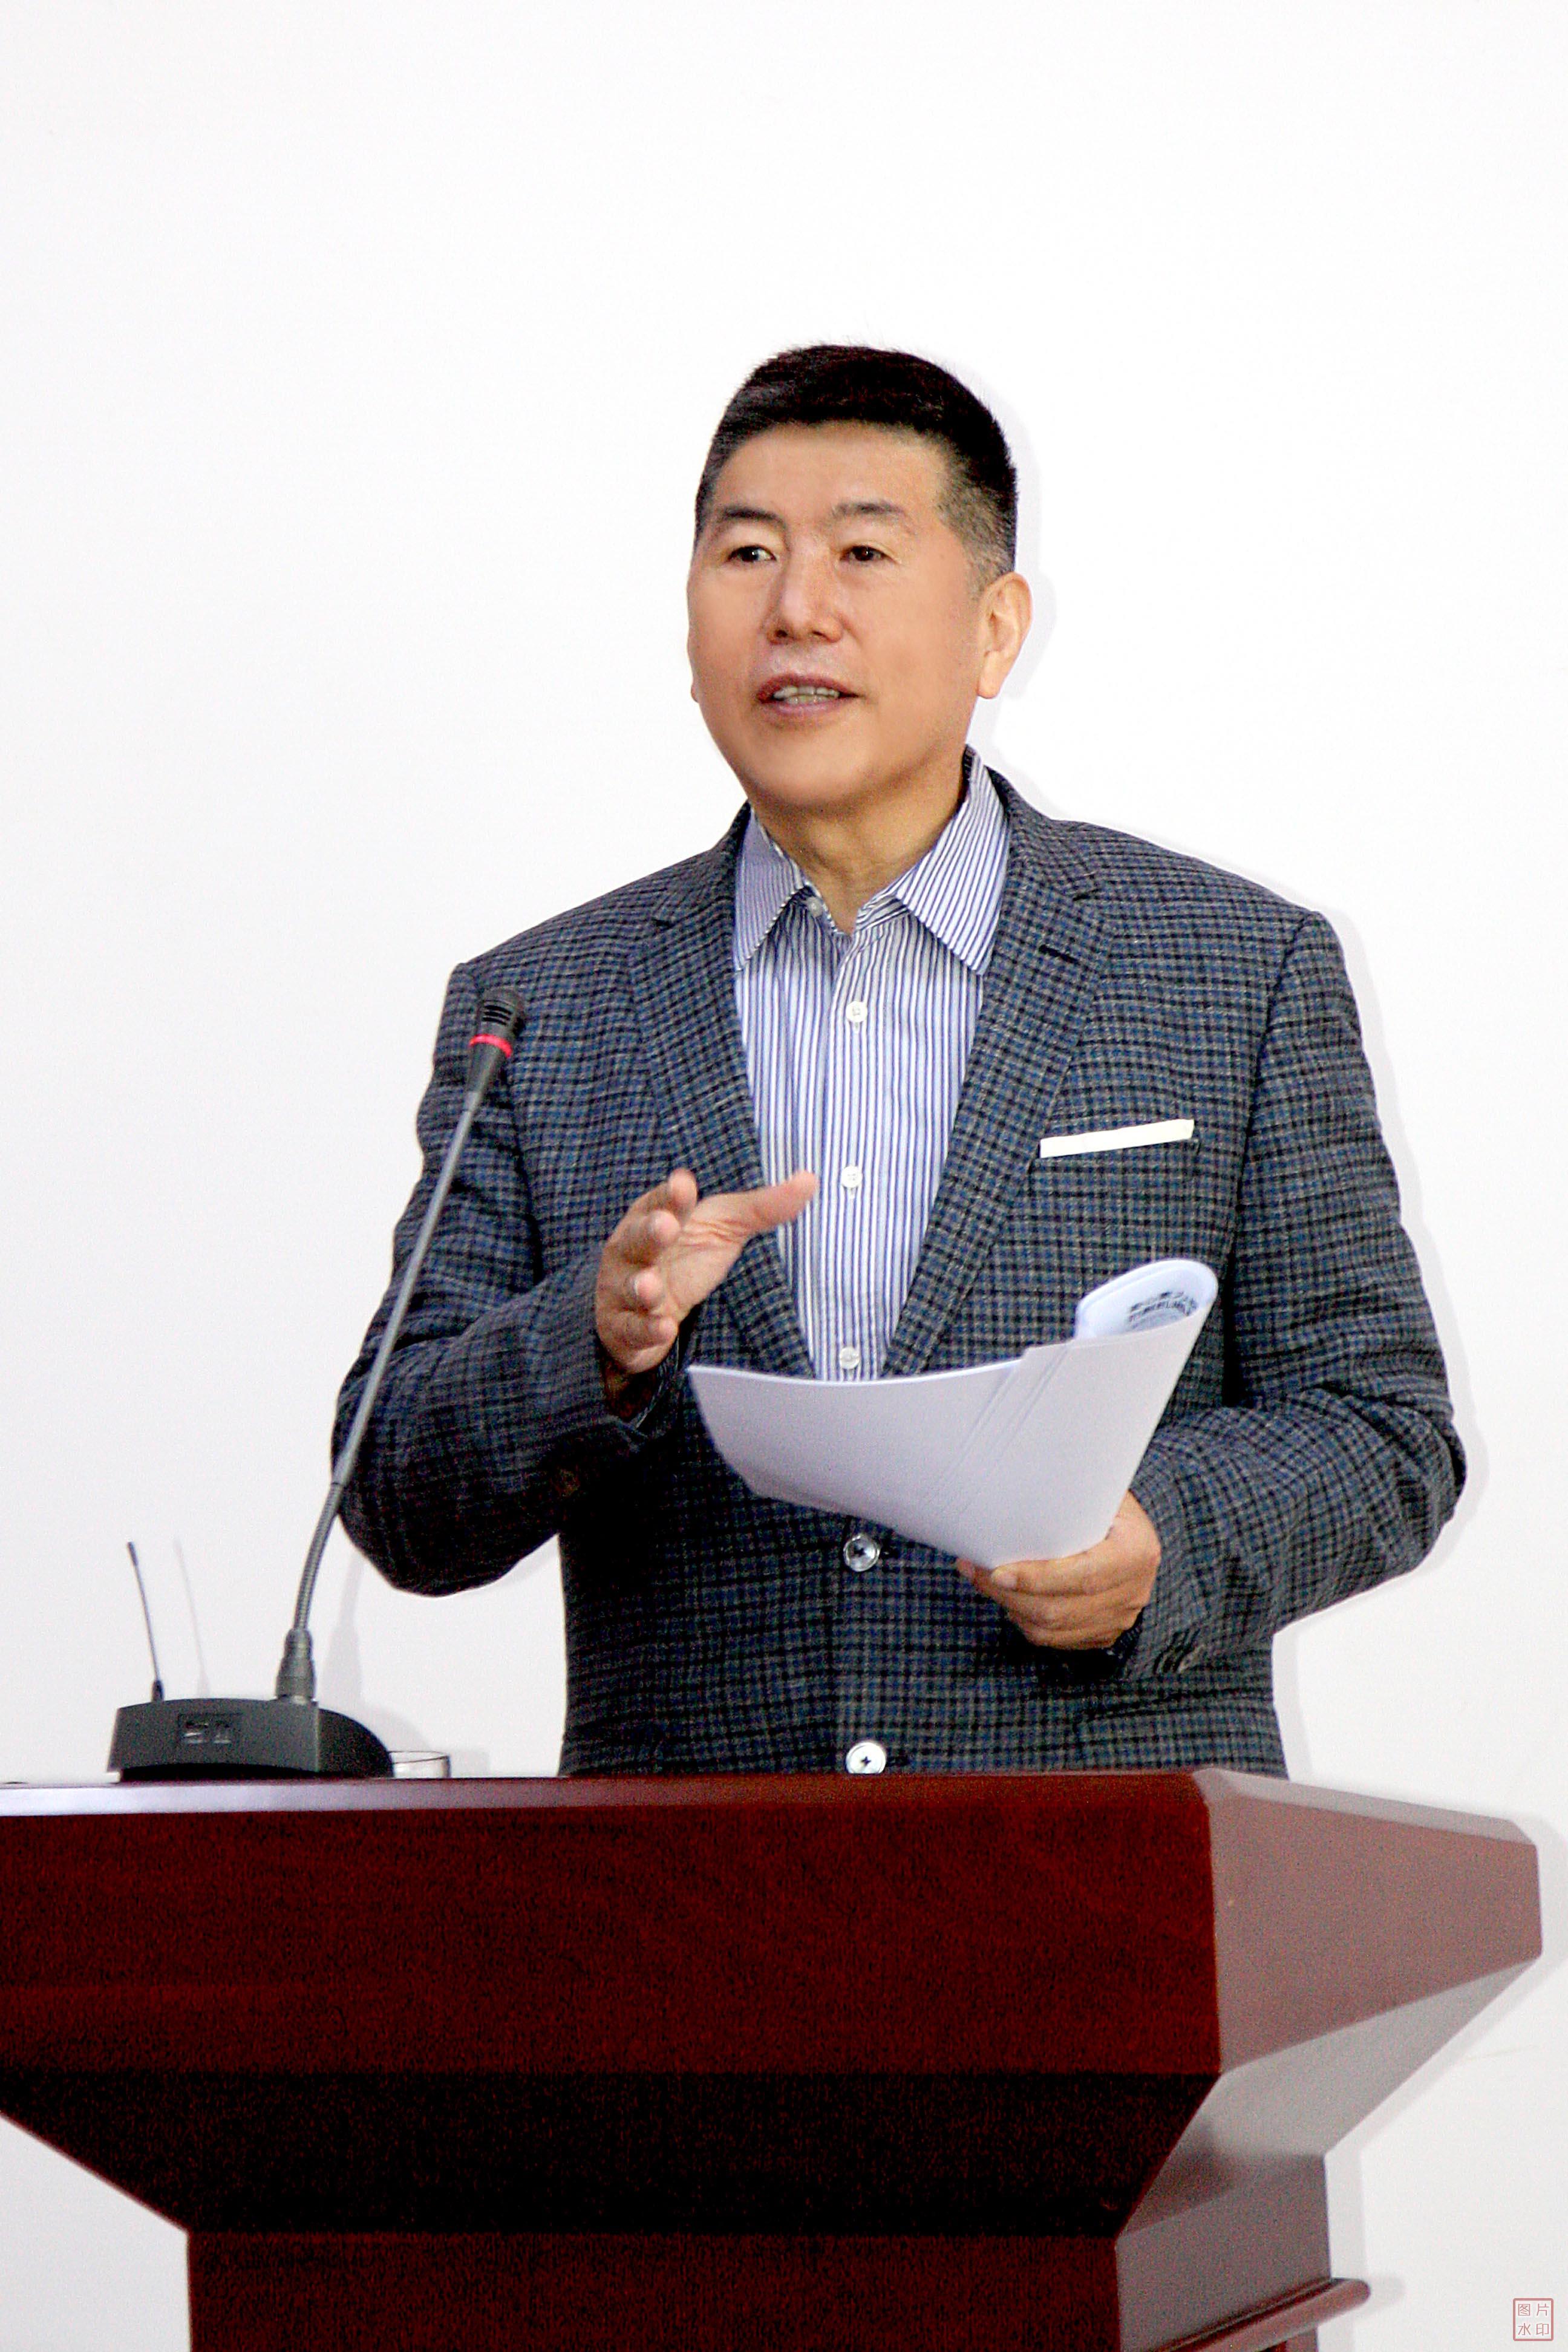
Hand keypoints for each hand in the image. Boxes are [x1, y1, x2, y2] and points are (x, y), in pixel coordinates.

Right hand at [595, 1166, 817, 1404]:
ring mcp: (625, 1288)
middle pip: (638, 1238)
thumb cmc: (685, 1255)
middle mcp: (633, 1250)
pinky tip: (663, 1328)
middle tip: (666, 1226)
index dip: (671, 1195)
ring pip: (630, 1286)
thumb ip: (762, 1207)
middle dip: (650, 1232)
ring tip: (651, 1286)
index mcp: (657, 1217)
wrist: (646, 1307)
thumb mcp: (724, 1228)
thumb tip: (809, 1180)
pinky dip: (646, 1329)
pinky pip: (632, 1328)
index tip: (684, 1184)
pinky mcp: (625, 1327)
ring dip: (640, 1286)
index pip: (662, 1202)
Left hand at [957, 1492, 1159, 1650]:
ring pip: (1052, 1628)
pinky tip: (1008, 1598)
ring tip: (982, 1581)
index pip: (1083, 1576)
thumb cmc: (1109, 1508)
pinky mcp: (1103, 1633)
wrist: (1137, 1538)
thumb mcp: (1101, 1493)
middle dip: (1009, 1594)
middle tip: (974, 1570)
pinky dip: (1025, 1621)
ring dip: (1010, 1607)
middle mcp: (1132, 1592)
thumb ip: (1071, 1495)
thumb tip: (1014, 1480)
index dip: (1038, 1578)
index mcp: (1136, 1552)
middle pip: (1059, 1609)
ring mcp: (1119, 1618)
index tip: (998, 1571)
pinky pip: (1055, 1639)